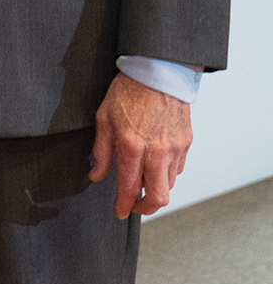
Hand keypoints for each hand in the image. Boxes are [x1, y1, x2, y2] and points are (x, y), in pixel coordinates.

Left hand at [90, 71, 193, 217]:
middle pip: (159, 197)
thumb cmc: (127, 92)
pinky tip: (155, 165)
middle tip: (134, 205)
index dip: (124, 205)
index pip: (130, 188)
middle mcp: (157, 151)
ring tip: (143, 182)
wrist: (157, 72)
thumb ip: (101, 152)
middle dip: (145, 207)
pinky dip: (167, 173)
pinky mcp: (186, 143)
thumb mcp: (103, 119)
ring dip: (156, 189)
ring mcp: (175, 148)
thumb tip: (97, 176)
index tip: (119, 211)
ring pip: (170, 184)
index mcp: (132, 147)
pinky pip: (179, 168)